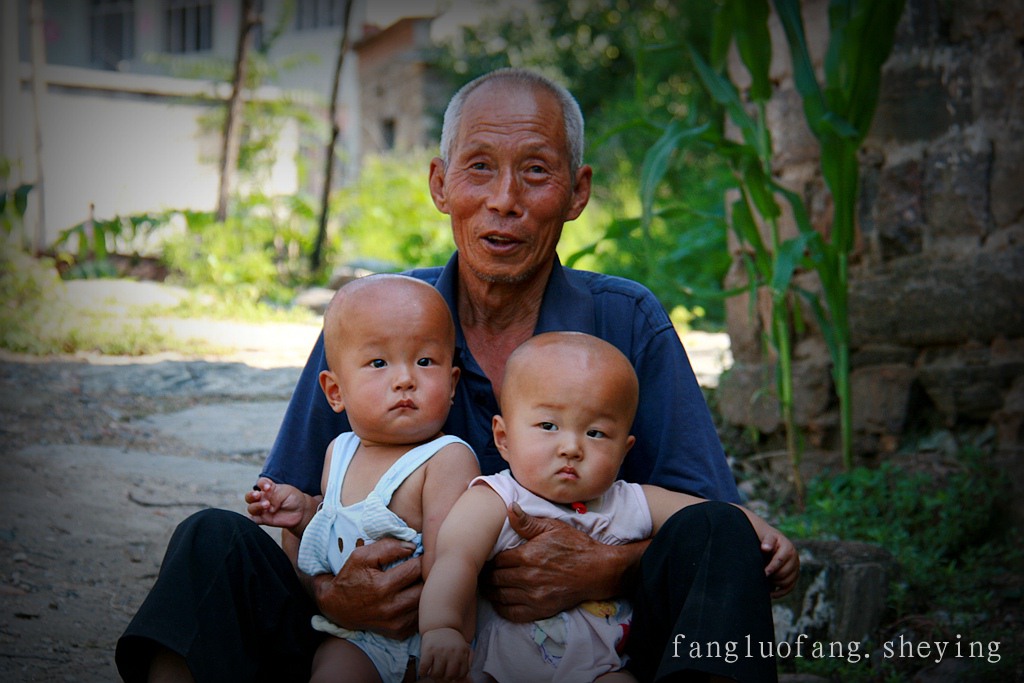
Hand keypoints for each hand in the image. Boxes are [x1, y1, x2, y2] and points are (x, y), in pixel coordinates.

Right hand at [244, 477, 310, 530]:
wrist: (301, 512)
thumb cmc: (293, 499)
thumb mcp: (287, 492)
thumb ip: (276, 497)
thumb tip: (269, 507)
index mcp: (269, 488)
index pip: (261, 483)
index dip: (262, 483)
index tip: (268, 487)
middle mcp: (263, 498)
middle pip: (250, 496)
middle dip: (251, 495)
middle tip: (258, 495)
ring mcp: (262, 509)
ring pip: (251, 508)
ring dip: (257, 506)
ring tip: (267, 505)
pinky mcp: (264, 519)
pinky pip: (253, 520)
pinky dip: (252, 519)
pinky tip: (258, 517)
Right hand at [314, 537, 422, 639]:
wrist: (336, 607)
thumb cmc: (350, 577)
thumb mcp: (361, 556)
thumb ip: (387, 547)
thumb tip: (412, 546)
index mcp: (382, 587)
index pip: (417, 568)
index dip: (422, 558)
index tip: (422, 553)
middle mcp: (390, 608)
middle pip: (426, 588)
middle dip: (428, 575)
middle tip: (426, 567)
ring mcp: (396, 623)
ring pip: (426, 604)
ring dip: (426, 591)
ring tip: (420, 580)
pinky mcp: (399, 632)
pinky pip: (421, 617)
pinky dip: (421, 606)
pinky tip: (413, 595)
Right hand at [419, 627, 470, 681]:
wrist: (440, 625)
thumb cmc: (451, 642)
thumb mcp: (463, 649)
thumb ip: (466, 663)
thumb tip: (467, 681)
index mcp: (462, 652)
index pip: (461, 674)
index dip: (456, 677)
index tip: (451, 675)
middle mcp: (452, 652)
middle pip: (449, 676)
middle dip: (444, 678)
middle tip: (441, 674)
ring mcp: (440, 650)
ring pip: (436, 674)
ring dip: (433, 675)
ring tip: (433, 671)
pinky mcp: (428, 650)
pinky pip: (424, 668)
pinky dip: (423, 672)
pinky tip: (424, 670)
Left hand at [480, 503, 630, 621]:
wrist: (597, 570)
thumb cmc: (575, 545)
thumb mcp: (553, 527)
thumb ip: (527, 521)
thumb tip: (509, 508)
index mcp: (528, 556)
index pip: (497, 560)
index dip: (490, 559)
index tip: (486, 558)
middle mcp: (529, 578)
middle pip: (496, 579)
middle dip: (487, 575)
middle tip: (482, 572)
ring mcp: (534, 596)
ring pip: (501, 596)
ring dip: (491, 591)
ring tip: (487, 585)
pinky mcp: (541, 610)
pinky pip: (513, 613)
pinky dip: (502, 608)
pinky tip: (499, 601)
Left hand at [759, 527, 799, 597]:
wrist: (773, 542)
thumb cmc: (767, 540)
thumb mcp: (767, 537)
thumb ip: (767, 541)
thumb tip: (765, 548)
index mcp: (788, 548)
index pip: (780, 560)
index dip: (771, 568)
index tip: (764, 573)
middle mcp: (795, 559)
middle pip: (784, 573)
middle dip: (772, 576)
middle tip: (761, 576)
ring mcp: (796, 568)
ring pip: (786, 582)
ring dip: (775, 583)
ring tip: (764, 581)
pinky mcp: (794, 576)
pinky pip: (789, 588)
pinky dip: (780, 593)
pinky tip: (771, 594)